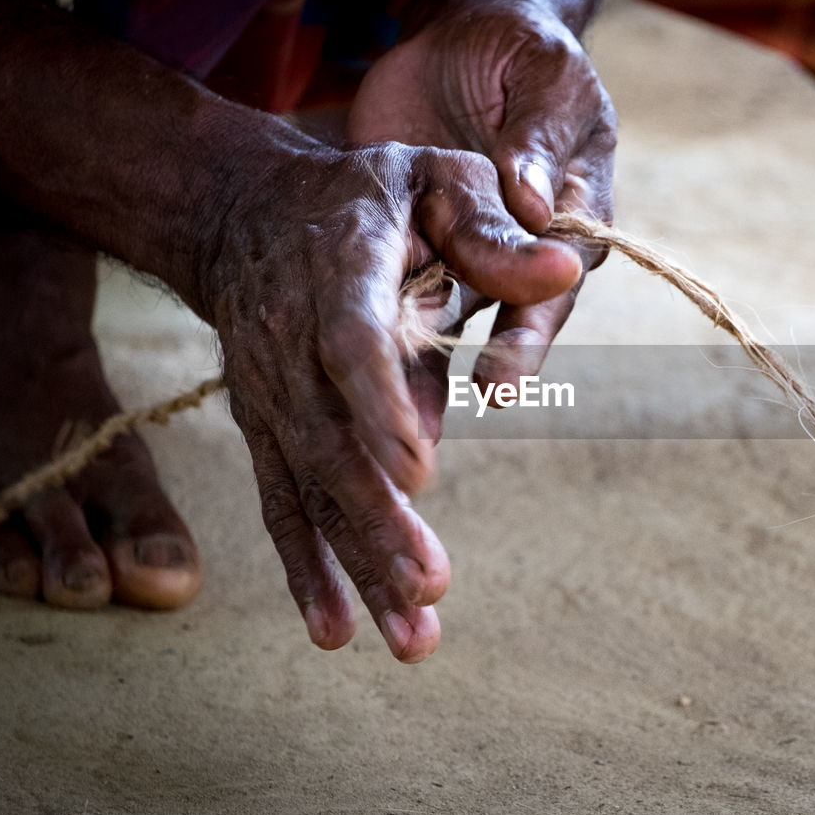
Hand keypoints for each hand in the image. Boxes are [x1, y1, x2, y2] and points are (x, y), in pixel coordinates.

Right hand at [208, 142, 580, 660]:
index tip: (419, 472)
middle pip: (328, 439)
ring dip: (355, 562)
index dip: (379, 404)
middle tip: (430, 586)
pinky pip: (282, 502)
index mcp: (338, 269)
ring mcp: (269, 391)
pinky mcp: (266, 427)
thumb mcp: (436, 180)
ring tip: (408, 634)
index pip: (351, 342)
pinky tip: (337, 630)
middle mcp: (289, 339)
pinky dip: (307, 567)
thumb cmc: (368, 194)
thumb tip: (568, 268)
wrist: (245, 210)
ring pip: (308, 487)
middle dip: (376, 518)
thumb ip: (495, 232)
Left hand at [347, 0, 616, 434]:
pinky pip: (405, 294)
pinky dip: (387, 331)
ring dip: (429, 364)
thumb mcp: (546, 82)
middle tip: (463, 410)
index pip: (558, 284)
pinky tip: (362, 372)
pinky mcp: (421, 245)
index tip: (502, 376)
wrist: (468, 38)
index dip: (531, 331)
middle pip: (511, 318)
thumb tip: (531, 202)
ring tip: (398, 419)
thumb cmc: (525, 56)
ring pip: (453, 317)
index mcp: (573, 215)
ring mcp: (473, 252)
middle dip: (489, 365)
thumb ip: (538, 139)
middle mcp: (528, 250)